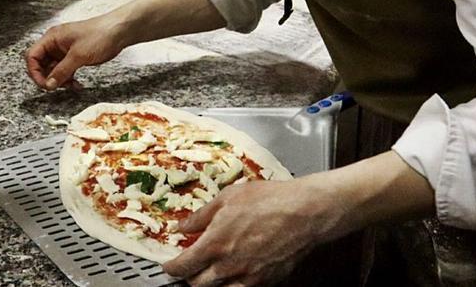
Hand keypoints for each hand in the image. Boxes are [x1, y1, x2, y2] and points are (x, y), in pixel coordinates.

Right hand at [24, 14, 126, 89]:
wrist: (119, 31)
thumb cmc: (99, 35)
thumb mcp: (78, 55)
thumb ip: (61, 71)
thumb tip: (49, 84)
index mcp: (52, 38)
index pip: (32, 56)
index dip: (34, 72)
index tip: (44, 84)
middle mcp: (56, 44)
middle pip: (41, 64)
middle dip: (48, 77)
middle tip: (56, 87)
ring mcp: (65, 50)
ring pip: (53, 69)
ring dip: (59, 80)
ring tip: (70, 85)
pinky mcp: (75, 56)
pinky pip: (65, 70)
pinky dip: (68, 78)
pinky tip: (77, 85)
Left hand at [162, 179, 339, 285]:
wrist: (305, 212)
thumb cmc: (271, 200)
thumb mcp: (228, 198)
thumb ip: (202, 215)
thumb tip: (184, 225)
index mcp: (215, 244)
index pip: (182, 267)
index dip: (171, 267)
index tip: (169, 264)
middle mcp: (229, 266)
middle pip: (197, 285)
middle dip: (190, 276)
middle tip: (190, 266)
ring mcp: (249, 277)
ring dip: (212, 283)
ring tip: (213, 271)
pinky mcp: (266, 281)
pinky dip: (234, 284)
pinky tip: (236, 272)